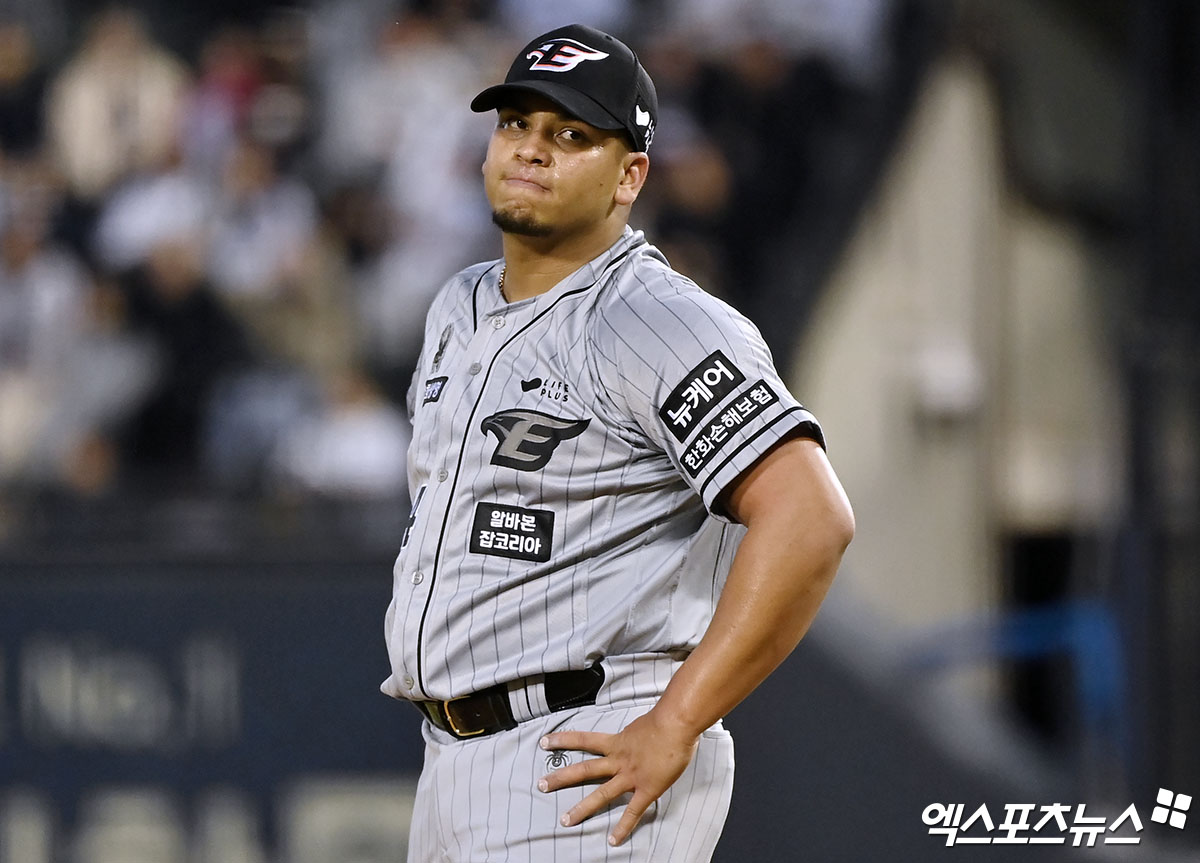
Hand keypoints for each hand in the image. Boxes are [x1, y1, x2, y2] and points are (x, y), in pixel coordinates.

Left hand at [537, 708, 699, 846]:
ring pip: (601, 794)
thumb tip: (639, 734)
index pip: (584, 740)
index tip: (545, 742)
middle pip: (584, 770)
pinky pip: (632, 812)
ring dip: (582, 809)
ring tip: (564, 821)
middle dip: (561, 778)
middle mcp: (619, 759)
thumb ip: (637, 733)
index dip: (563, 740)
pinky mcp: (646, 789)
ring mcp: (630, 776)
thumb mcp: (645, 722)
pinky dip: (623, 827)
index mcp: (618, 742)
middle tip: (541, 785)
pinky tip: (613, 840)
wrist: (677, 724)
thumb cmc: (666, 718)